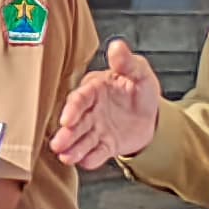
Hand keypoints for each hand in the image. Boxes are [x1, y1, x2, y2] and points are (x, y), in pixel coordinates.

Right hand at [48, 41, 163, 170]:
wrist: (150, 114)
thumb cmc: (140, 88)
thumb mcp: (139, 72)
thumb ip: (127, 62)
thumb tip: (117, 46)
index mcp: (95, 89)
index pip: (80, 98)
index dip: (72, 109)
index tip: (66, 120)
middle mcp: (90, 110)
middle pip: (76, 123)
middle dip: (66, 134)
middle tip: (58, 144)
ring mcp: (96, 129)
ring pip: (82, 140)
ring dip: (73, 148)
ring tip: (66, 157)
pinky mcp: (104, 145)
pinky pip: (97, 153)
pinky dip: (90, 158)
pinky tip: (84, 162)